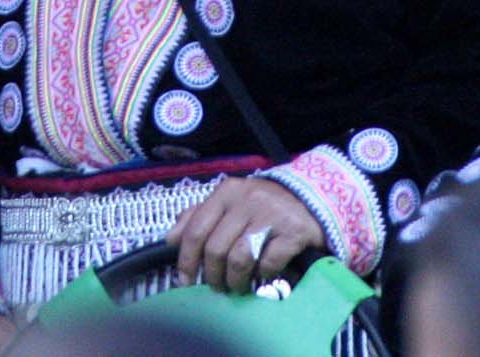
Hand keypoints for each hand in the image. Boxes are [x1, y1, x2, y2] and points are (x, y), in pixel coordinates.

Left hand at [167, 177, 325, 292]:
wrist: (309, 198)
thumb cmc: (261, 205)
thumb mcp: (228, 203)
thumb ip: (198, 217)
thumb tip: (170, 239)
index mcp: (226, 193)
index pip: (197, 229)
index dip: (187, 259)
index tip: (185, 280)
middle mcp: (247, 200)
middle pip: (216, 248)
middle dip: (212, 275)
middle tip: (217, 286)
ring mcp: (271, 215)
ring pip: (239, 258)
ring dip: (234, 280)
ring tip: (236, 287)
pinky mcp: (294, 231)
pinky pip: (269, 262)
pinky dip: (262, 275)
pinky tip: (262, 276)